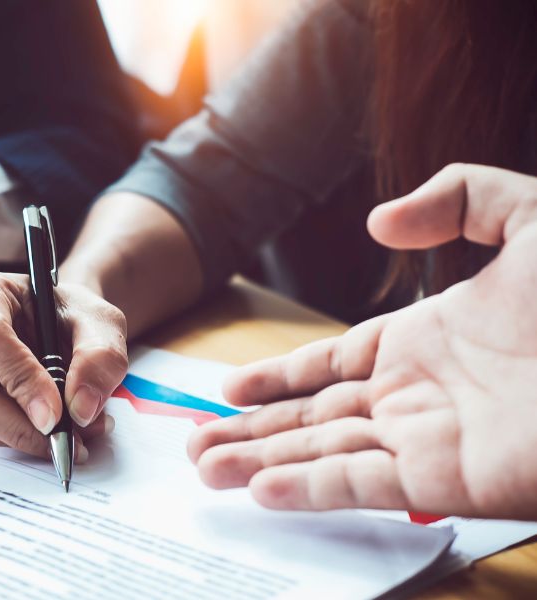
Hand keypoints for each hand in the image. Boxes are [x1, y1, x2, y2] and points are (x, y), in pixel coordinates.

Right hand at [0, 269, 128, 458]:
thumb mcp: (101, 322)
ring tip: (71, 433)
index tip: (54, 413)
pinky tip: (49, 430)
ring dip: (22, 435)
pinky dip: (17, 440)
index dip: (20, 378)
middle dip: (16, 422)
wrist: (59, 326)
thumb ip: (100, 356)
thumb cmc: (71, 316)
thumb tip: (80, 407)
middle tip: (63, 438)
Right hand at [188, 164, 536, 519]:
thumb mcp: (529, 214)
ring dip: (262, 462)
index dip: (277, 377)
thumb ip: (455, 197)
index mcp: (423, 340)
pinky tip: (261, 489)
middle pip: (313, 416)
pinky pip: (363, 483)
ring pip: (323, 452)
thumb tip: (378, 225)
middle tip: (193, 443)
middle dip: (250, 431)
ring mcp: (426, 438)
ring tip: (204, 469)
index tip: (228, 388)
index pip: (330, 366)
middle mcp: (414, 394)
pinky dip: (310, 488)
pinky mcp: (447, 478)